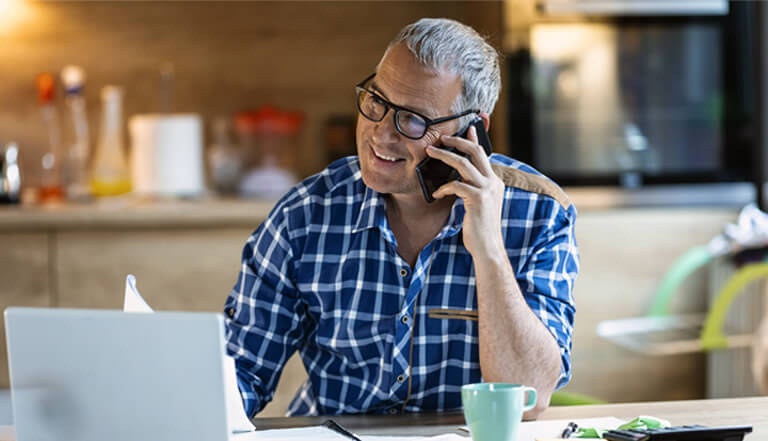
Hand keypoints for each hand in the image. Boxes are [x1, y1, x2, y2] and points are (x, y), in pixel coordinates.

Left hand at [426, 123, 505, 257]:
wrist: (487, 247)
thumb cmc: (480, 228)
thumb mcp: (479, 204)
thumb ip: (473, 188)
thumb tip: (459, 178)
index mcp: (495, 182)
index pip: (484, 155)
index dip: (475, 140)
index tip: (468, 129)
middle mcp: (494, 183)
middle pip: (475, 152)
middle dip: (457, 141)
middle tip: (441, 137)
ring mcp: (487, 190)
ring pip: (463, 164)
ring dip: (444, 156)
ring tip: (430, 152)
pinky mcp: (478, 199)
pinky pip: (456, 185)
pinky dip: (443, 188)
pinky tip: (436, 195)